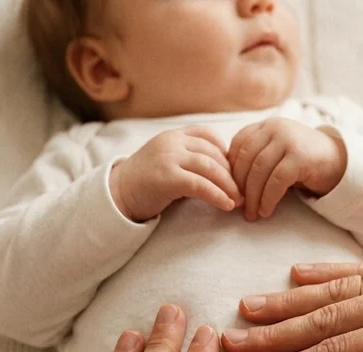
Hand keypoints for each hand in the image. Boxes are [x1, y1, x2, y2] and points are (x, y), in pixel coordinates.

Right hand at [111, 126, 242, 221]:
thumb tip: (224, 172)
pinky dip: (218, 195)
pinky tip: (227, 205)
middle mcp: (172, 142)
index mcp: (173, 135)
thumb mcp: (168, 162)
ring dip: (229, 186)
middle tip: (245, 191)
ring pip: (210, 167)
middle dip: (232, 173)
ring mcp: (168, 158)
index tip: (234, 169)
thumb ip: (189, 160)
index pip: (207, 134)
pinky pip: (200, 185)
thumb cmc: (146, 182)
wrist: (117, 195)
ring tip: (240, 200)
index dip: (225, 151)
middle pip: (213, 153)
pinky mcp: (167, 178)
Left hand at [229, 118, 346, 220]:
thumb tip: (228, 183)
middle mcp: (275, 128)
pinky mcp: (300, 157)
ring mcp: (288, 140)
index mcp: (265, 126)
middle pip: (246, 160)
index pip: (238, 145)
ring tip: (252, 214)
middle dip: (240, 187)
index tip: (230, 190)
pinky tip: (266, 211)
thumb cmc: (300, 161)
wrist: (337, 161)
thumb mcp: (275, 153)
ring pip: (259, 171)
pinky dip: (268, 199)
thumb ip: (254, 158)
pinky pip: (276, 181)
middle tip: (238, 207)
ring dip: (253, 197)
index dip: (231, 170)